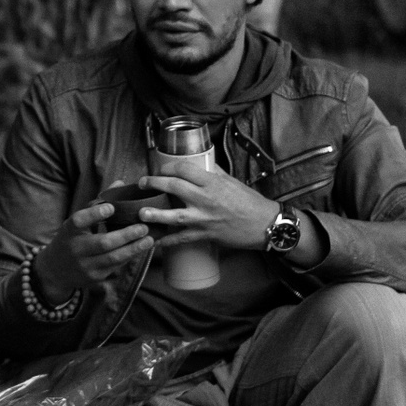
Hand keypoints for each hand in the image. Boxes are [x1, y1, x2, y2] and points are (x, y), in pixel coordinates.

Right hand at [31, 182, 155, 303]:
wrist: (57, 271)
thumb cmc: (72, 239)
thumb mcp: (78, 222)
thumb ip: (98, 203)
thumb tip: (120, 182)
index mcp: (69, 231)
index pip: (79, 221)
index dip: (94, 214)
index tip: (111, 206)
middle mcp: (75, 249)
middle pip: (102, 242)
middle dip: (125, 235)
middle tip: (144, 226)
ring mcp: (85, 265)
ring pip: (113, 258)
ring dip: (133, 248)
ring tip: (149, 239)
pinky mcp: (95, 277)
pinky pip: (116, 266)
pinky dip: (130, 257)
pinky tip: (142, 249)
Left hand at [137, 155, 279, 250]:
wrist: (265, 224)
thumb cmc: (249, 201)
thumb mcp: (231, 181)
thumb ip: (213, 173)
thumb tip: (200, 163)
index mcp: (212, 182)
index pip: (184, 170)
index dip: (168, 167)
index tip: (160, 169)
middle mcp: (206, 199)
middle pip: (174, 187)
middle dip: (154, 184)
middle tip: (141, 184)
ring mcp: (204, 218)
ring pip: (174, 216)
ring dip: (155, 214)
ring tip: (140, 213)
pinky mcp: (206, 235)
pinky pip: (182, 238)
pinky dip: (168, 241)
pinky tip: (156, 241)